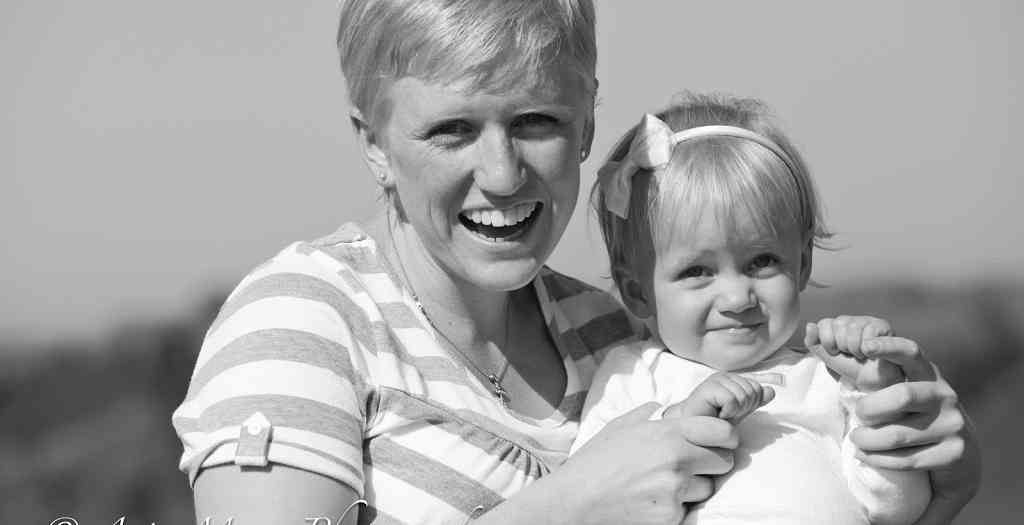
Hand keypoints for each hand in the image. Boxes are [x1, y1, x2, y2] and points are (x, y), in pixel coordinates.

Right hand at [563, 403, 738, 524]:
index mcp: (666, 433)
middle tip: (692, 464)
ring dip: (693, 487)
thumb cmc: (593, 463)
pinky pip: (688, 510)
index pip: (722, 431)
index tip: (720, 440)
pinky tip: (652, 500)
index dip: (725, 436)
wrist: (574, 502)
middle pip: (725, 461)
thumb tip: (660, 408)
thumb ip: (645, 415)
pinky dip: (676, 507)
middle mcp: (676, 461)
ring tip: (662, 484)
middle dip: (713, 462)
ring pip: (707, 488)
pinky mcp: (671, 517)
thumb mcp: (618, 428)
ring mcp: (675, 491)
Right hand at [665, 372, 775, 421]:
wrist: (693, 429)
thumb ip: (755, 401)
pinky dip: (728, 411)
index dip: (751, 403)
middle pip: (753, 391)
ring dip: (734, 411)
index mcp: (733, 379)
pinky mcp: (709, 387)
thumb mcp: (740, 411)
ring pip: (744, 396)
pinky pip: (732, 400)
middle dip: (743, 408)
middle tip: (727, 414)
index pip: (758, 387)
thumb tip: (771, 391)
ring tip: (721, 414)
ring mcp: (716, 380)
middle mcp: (725, 376)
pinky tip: (717, 414)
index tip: (734, 411)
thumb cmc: (714, 420)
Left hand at [805, 315, 891, 358]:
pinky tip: (871, 352)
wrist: (869, 379)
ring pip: (853, 327)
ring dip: (855, 348)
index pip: (824, 323)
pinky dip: (868, 347)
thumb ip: (813, 342)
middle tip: (850, 354)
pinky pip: (869, 332)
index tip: (835, 352)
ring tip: (860, 354)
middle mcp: (850, 320)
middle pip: (839, 324)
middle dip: (842, 345)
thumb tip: (809, 325)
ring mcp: (866, 321)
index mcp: (835, 325)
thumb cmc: (849, 366)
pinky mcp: (882, 326)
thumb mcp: (826, 355)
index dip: (828, 342)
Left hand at [846, 337, 979, 523]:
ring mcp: (953, 424)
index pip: (911, 353)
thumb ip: (879, 380)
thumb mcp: (903, 393)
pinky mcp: (954, 453)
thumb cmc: (914, 416)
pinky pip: (907, 459)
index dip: (890, 346)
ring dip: (868, 440)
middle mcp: (945, 395)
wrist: (960, 454)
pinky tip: (867, 456)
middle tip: (856, 415)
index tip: (865, 346)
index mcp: (928, 375)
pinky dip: (879, 459)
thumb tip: (833, 356)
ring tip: (856, 441)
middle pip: (902, 396)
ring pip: (898, 433)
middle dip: (870, 408)